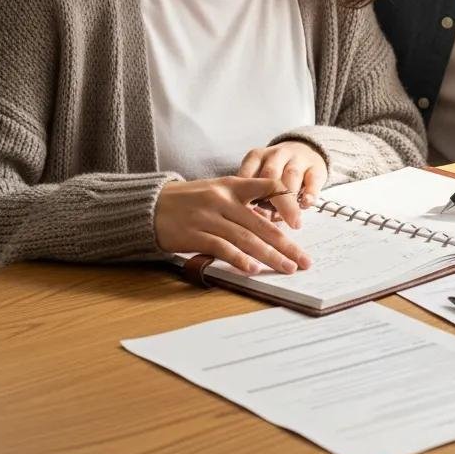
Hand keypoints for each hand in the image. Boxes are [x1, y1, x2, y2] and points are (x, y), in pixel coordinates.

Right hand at [154, 176, 313, 274]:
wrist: (151, 205)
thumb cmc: (190, 200)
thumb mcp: (219, 191)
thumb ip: (244, 204)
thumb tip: (271, 223)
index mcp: (234, 184)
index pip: (270, 187)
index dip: (288, 204)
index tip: (300, 223)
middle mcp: (224, 199)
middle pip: (262, 223)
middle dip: (286, 244)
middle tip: (303, 260)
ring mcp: (209, 217)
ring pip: (246, 238)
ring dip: (269, 256)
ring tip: (286, 268)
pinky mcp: (195, 234)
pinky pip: (222, 248)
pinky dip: (239, 259)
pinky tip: (252, 269)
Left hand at [237, 140, 327, 227]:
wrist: (302, 151)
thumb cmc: (275, 173)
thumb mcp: (259, 179)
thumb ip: (254, 197)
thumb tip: (255, 222)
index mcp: (256, 157)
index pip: (248, 174)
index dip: (247, 196)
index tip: (249, 215)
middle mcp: (276, 155)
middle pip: (270, 175)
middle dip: (268, 200)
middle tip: (270, 222)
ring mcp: (297, 159)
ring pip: (291, 176)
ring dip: (289, 200)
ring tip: (290, 219)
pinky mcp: (316, 166)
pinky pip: (313, 179)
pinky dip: (310, 193)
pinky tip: (306, 204)